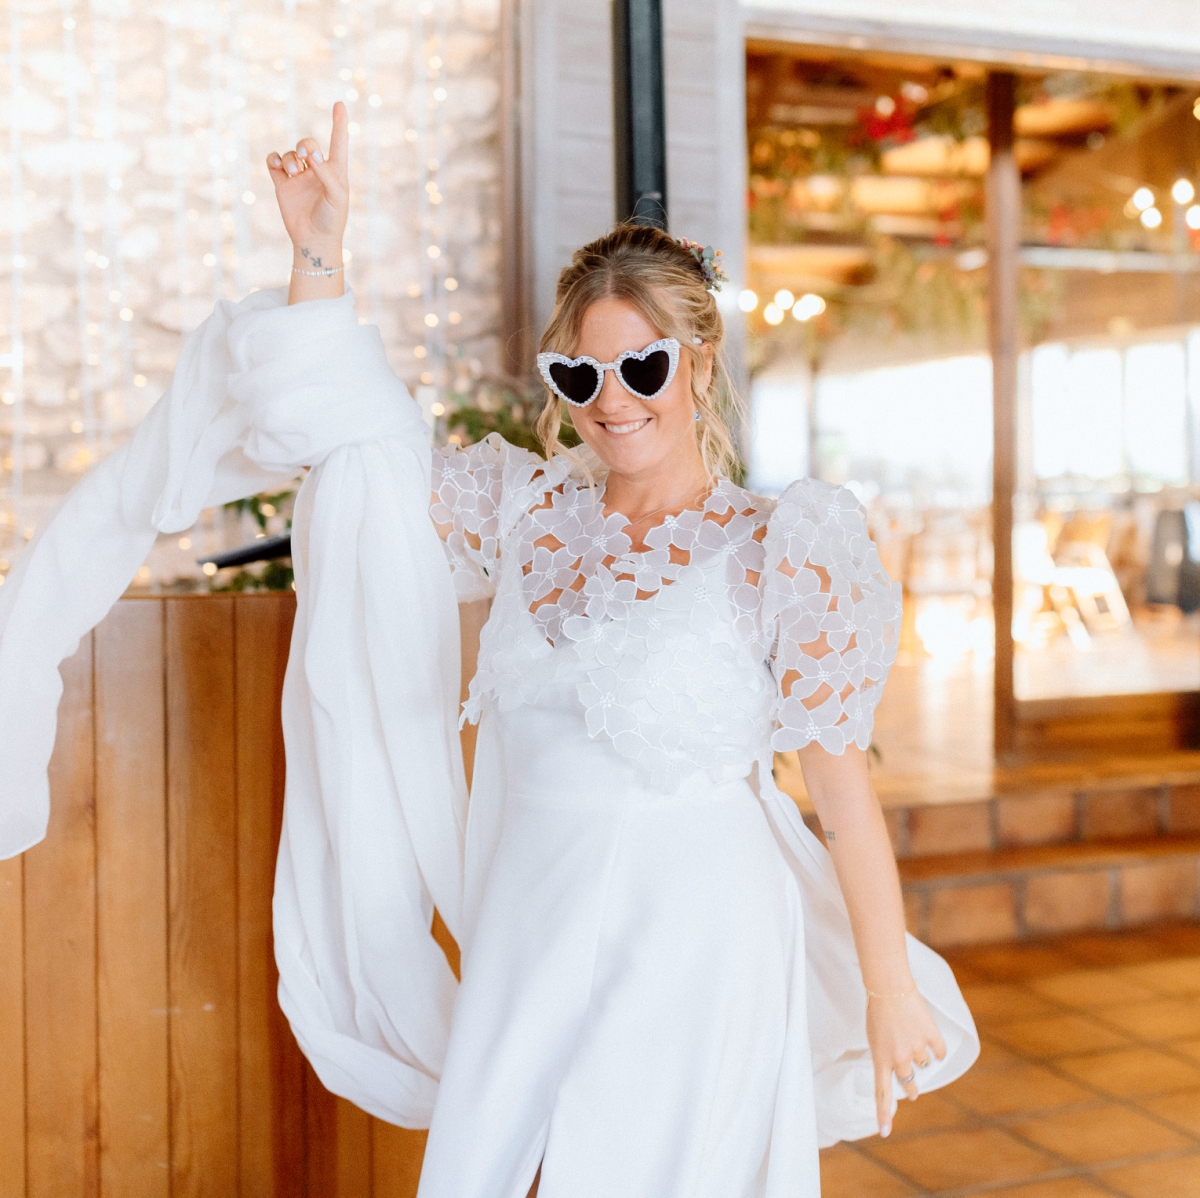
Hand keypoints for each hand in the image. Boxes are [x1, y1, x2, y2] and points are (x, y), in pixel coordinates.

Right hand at [266, 101, 348, 266]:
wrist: (314, 240)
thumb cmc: (332, 220)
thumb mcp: (336, 196)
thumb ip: (326, 172)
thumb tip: (310, 153)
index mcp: (335, 171)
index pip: (338, 142)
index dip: (339, 123)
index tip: (340, 104)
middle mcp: (316, 171)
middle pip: (308, 144)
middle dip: (305, 145)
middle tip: (305, 156)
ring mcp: (298, 177)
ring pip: (290, 154)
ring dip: (289, 158)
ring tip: (292, 172)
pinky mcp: (282, 185)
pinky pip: (274, 163)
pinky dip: (273, 160)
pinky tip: (277, 166)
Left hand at [867, 986, 946, 1136]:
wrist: (889, 987)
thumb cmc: (877, 1009)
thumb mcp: (873, 1037)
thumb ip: (885, 1055)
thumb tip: (898, 1066)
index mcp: (880, 1059)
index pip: (882, 1093)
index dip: (884, 1114)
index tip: (885, 1132)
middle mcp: (899, 1059)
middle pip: (909, 1083)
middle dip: (911, 1087)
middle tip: (912, 1089)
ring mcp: (916, 1049)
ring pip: (924, 1063)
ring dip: (920, 1055)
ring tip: (911, 1036)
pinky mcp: (931, 1037)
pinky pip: (938, 1051)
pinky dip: (936, 1047)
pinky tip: (931, 1039)